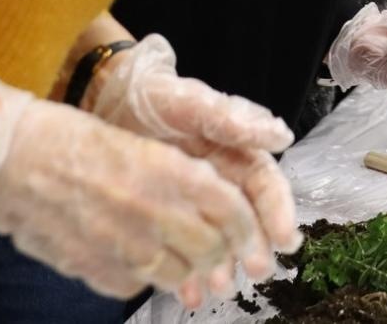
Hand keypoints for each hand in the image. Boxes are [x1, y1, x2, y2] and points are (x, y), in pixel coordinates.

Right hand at [0, 76, 270, 305]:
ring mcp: (121, 243)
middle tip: (227, 263)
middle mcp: (152, 209)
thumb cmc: (81, 143)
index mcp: (172, 172)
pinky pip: (135, 285)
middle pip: (212, 249)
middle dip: (225, 258)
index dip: (249, 232)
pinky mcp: (92, 266)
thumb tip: (224, 205)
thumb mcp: (146, 146)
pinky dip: (146, 280)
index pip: (231, 211)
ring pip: (178, 274)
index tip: (257, 242)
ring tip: (192, 272)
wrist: (15, 159)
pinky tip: (144, 268)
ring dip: (190, 275)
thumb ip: (188, 179)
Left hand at [85, 35, 298, 298]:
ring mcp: (193, 197)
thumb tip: (281, 135)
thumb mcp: (189, 102)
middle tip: (257, 272)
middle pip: (247, 216)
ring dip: (223, 263)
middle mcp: (221, 176)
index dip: (278, 211)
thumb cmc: (151, 95)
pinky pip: (181, 244)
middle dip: (255, 245)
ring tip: (219, 288)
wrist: (102, 99)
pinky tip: (185, 292)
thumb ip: (231, 118)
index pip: (265, 183)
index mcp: (236, 148)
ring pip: (216, 236)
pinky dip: (185, 270)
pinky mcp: (165, 213)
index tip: (285, 239)